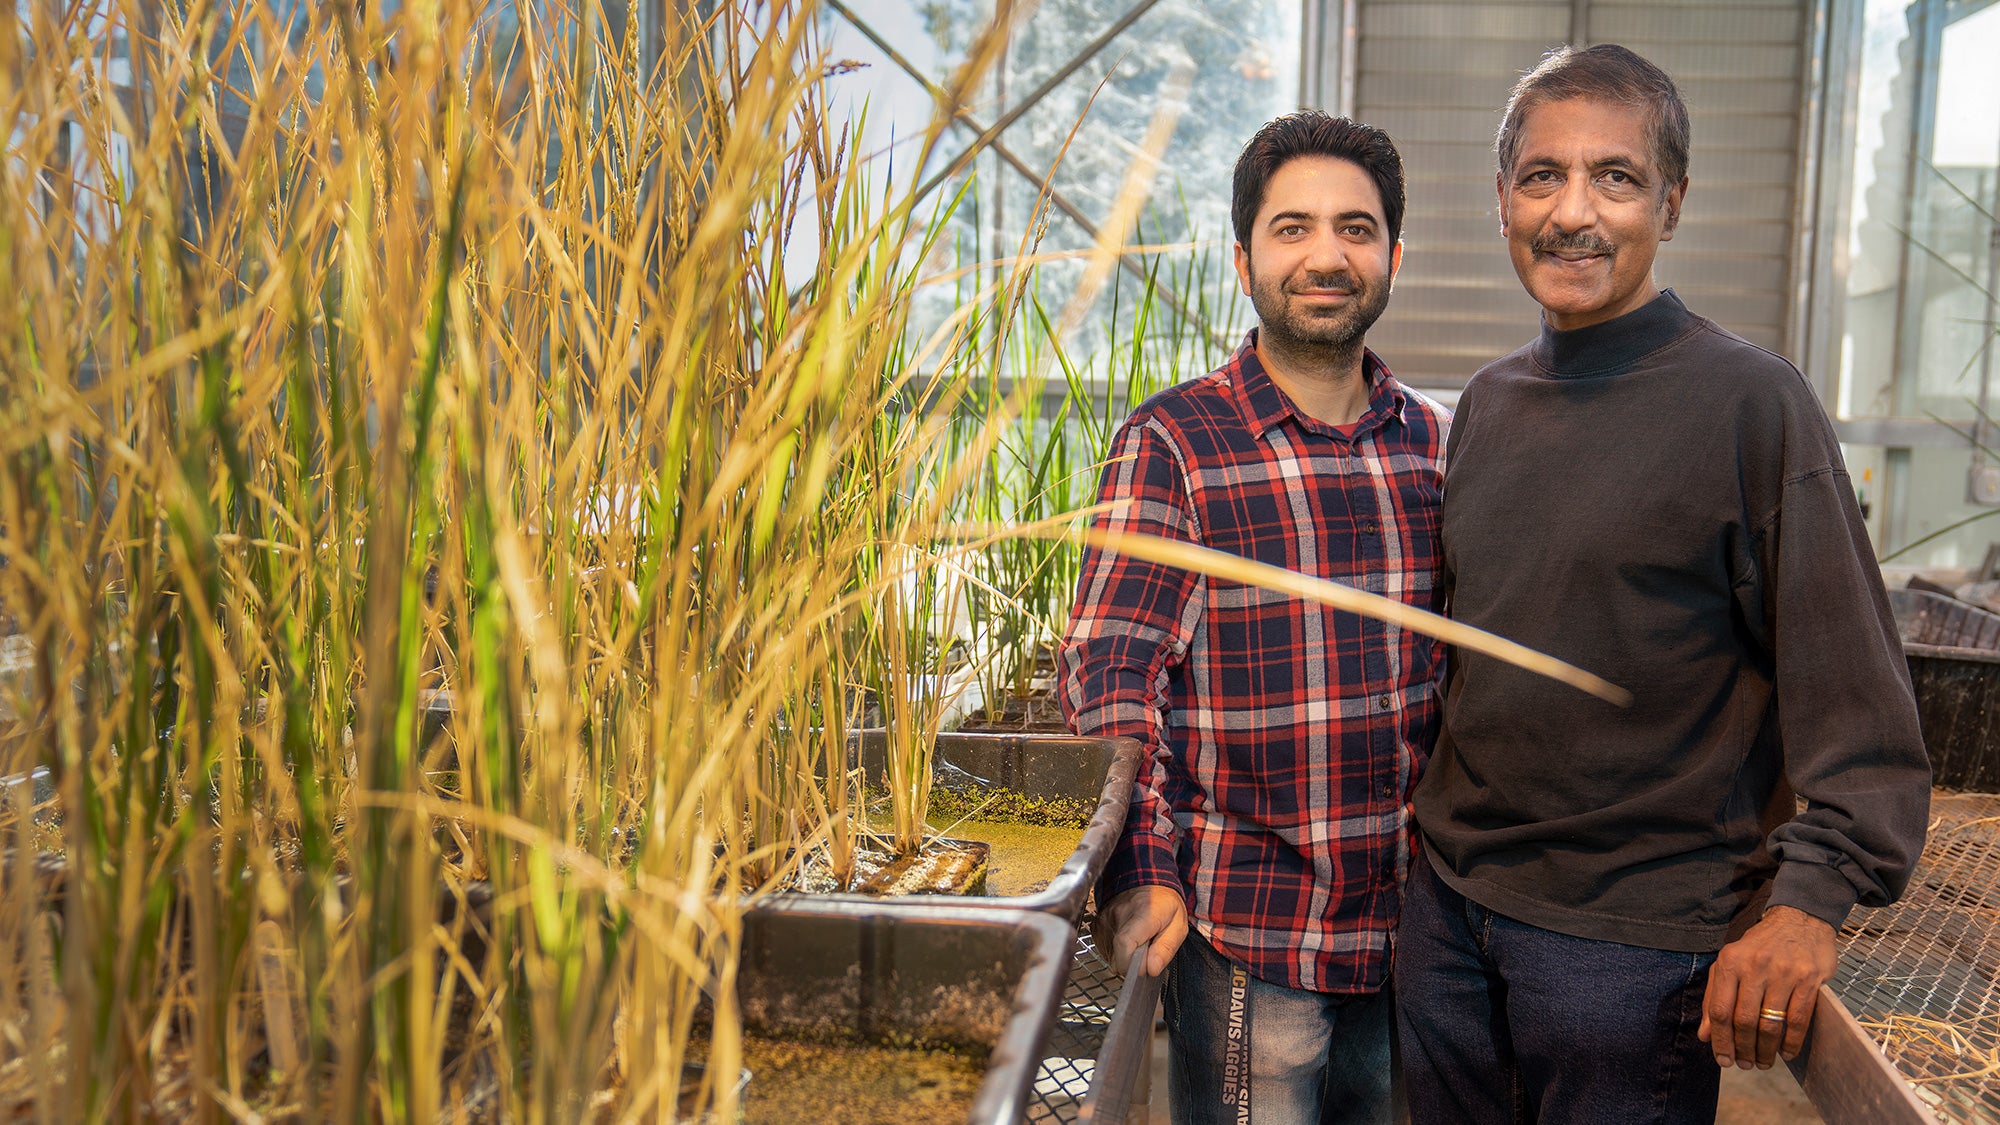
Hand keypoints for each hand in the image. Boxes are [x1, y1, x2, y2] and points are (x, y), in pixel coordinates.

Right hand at [1093, 884, 1187, 977]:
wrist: (1145, 881)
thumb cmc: (1163, 904)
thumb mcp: (1178, 925)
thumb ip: (1166, 948)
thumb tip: (1152, 969)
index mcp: (1142, 914)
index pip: (1125, 944)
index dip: (1134, 965)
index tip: (1146, 967)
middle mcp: (1118, 915)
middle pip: (1118, 957)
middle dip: (1133, 963)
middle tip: (1146, 951)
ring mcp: (1104, 919)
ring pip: (1111, 957)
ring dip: (1125, 957)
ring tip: (1137, 942)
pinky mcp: (1096, 925)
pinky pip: (1105, 950)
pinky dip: (1116, 951)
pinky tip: (1127, 940)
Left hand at [1698, 905, 1837, 1069]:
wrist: (1799, 920)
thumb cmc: (1759, 946)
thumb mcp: (1730, 963)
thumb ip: (1714, 997)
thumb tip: (1704, 1034)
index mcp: (1730, 962)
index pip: (1720, 1010)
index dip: (1720, 1040)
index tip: (1723, 1059)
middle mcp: (1755, 967)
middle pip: (1745, 1021)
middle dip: (1743, 1049)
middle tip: (1745, 1065)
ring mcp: (1784, 973)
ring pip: (1771, 1024)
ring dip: (1766, 1050)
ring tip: (1762, 1062)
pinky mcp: (1809, 980)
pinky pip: (1798, 1019)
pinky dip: (1791, 1042)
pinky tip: (1786, 1052)